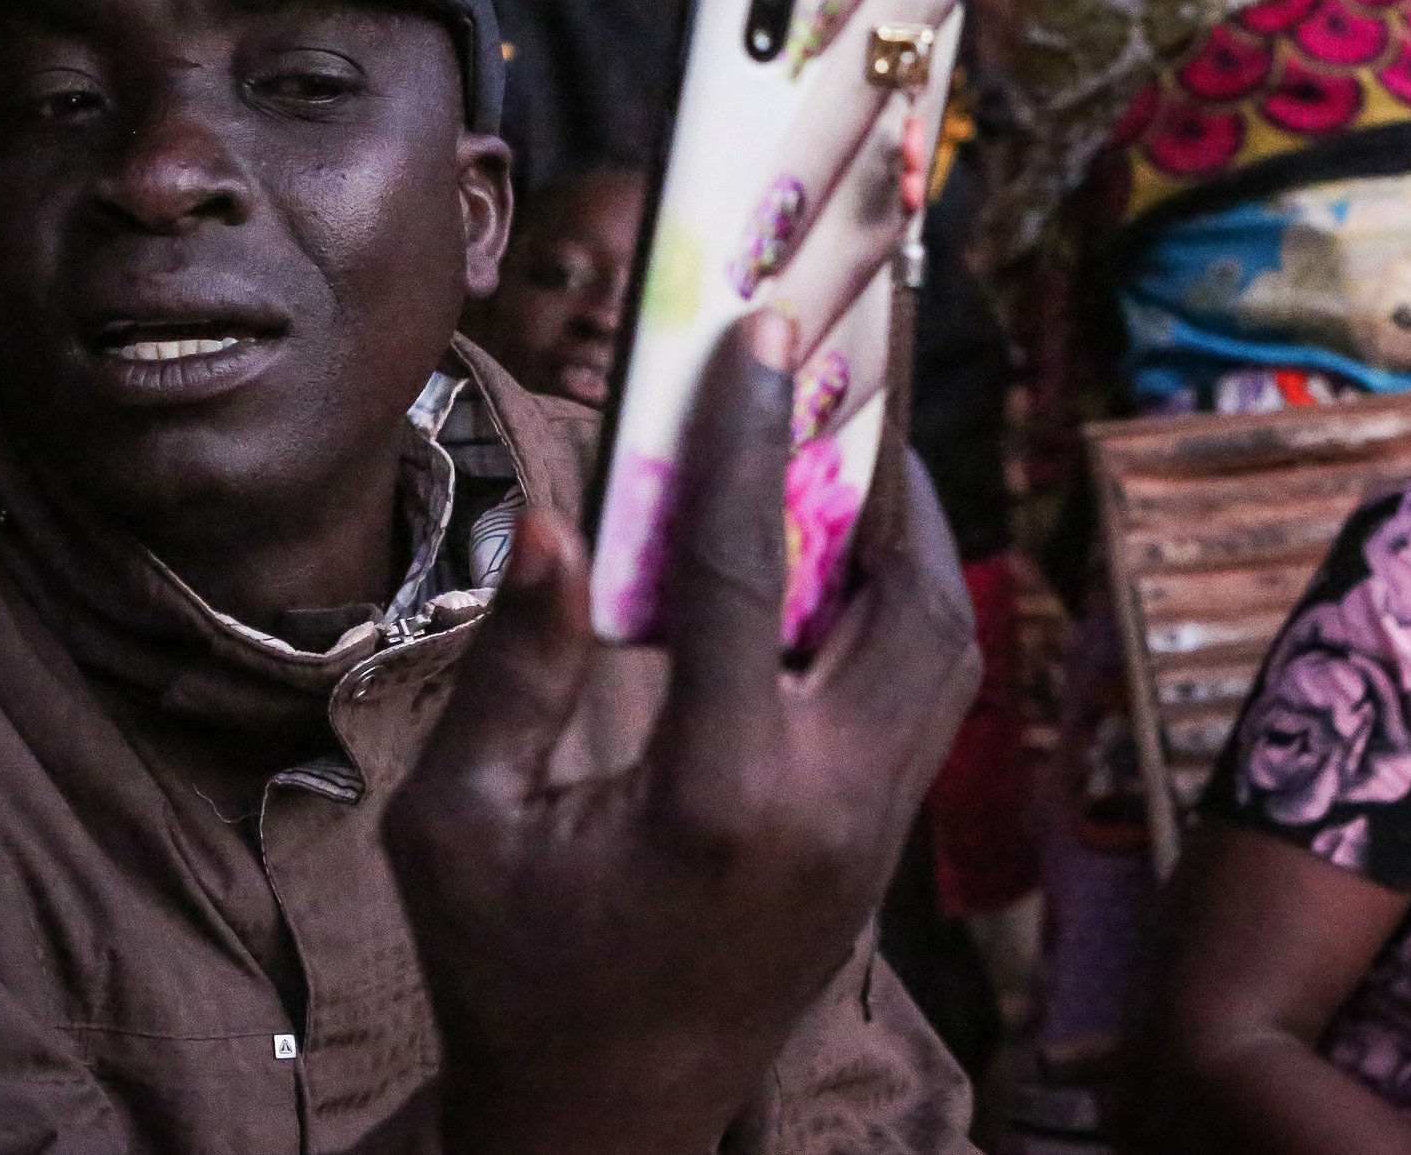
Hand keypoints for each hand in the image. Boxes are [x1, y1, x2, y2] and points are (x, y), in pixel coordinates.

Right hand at [383, 315, 980, 1154]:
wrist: (604, 1117)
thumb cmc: (513, 972)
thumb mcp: (459, 826)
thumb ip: (516, 668)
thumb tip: (551, 519)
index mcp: (721, 791)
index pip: (757, 570)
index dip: (755, 436)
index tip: (761, 333)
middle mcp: (830, 804)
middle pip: (916, 596)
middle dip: (892, 474)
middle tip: (847, 383)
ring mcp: (876, 833)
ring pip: (951, 650)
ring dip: (918, 543)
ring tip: (854, 460)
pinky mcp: (884, 852)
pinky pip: (932, 701)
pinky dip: (909, 614)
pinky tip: (845, 570)